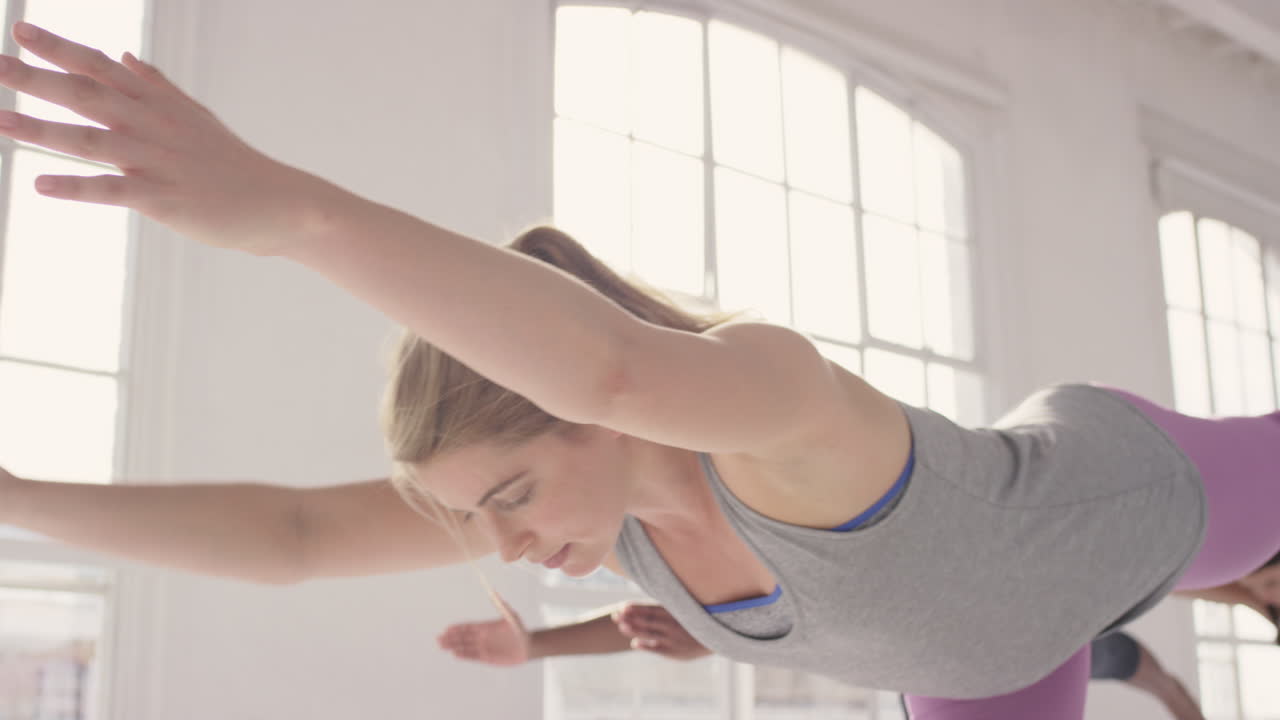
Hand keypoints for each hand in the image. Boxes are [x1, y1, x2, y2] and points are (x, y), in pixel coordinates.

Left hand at [0, 22, 334, 255]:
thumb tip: (127, 58)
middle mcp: (153, 127)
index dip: (60, 49)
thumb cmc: (232, 163)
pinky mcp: (164, 199)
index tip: (21, 31)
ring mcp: (158, 162)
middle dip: (37, 78)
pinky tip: (41, 184)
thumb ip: (157, 86)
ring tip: (0, 119)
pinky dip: (77, 187)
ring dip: (43, 130)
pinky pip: (113, 191)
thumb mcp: (195, 116)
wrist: (278, 203)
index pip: (101, 68)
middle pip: (87, 95)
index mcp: (159, 105)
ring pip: (92, 141)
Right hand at [437, 595, 531, 666]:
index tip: (448, 628)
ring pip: (465, 647)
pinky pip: (473, 656)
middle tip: (439, 639)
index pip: (468, 627)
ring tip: (442, 646)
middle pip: (463, 637)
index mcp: (485, 626)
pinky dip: (464, 655)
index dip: (457, 628)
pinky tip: (455, 654)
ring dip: (453, 646)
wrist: (528, 647)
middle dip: (451, 638)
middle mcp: (482, 637)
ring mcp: (483, 647)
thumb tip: (495, 591)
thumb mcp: (511, 616)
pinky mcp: (487, 657)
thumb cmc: (520, 630)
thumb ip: (502, 606)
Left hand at [612, 602, 711, 660]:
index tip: (622, 606)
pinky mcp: (675, 652)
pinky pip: (656, 649)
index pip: (651, 608)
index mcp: (675, 612)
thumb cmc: (698, 619)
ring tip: (621, 626)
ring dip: (634, 630)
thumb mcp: (686, 608)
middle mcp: (672, 625)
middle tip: (615, 616)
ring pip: (649, 634)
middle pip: (646, 621)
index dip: (636, 608)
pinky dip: (645, 646)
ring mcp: (673, 639)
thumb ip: (668, 606)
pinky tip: (634, 643)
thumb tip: (650, 596)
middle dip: (630, 618)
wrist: (718, 636)